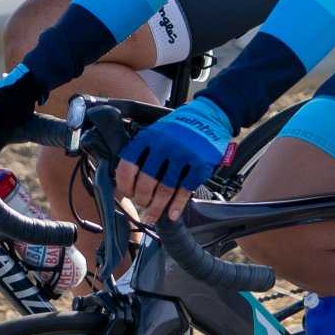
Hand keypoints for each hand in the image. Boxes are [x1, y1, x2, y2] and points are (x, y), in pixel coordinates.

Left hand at [115, 99, 232, 222]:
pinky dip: (177, 205)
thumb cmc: (179, 128)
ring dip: (157, 208)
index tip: (126, 194)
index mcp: (147, 137)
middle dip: (141, 200)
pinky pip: (184, 190)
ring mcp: (182, 155)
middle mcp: (163, 145)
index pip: (127, 166)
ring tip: (152, 217)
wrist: (210, 117)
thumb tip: (127, 180)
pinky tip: (172, 214)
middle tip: (142, 207)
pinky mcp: (199, 164)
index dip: (124, 185)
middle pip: (145, 182)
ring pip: (164, 190)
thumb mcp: (156, 131)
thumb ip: (143, 151)